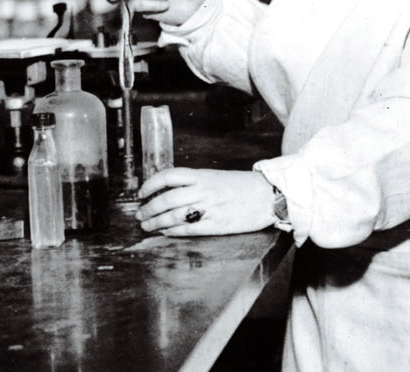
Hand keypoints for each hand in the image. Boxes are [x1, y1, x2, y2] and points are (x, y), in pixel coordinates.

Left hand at [135, 168, 275, 236]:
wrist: (269, 196)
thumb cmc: (243, 186)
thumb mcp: (217, 177)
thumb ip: (196, 183)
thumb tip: (170, 192)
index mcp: (204, 176)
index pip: (169, 176)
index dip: (151, 184)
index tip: (141, 192)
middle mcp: (204, 191)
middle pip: (167, 199)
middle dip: (149, 208)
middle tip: (140, 214)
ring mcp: (210, 209)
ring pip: (174, 216)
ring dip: (156, 222)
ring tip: (147, 226)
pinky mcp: (217, 225)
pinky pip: (189, 229)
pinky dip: (173, 231)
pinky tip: (165, 232)